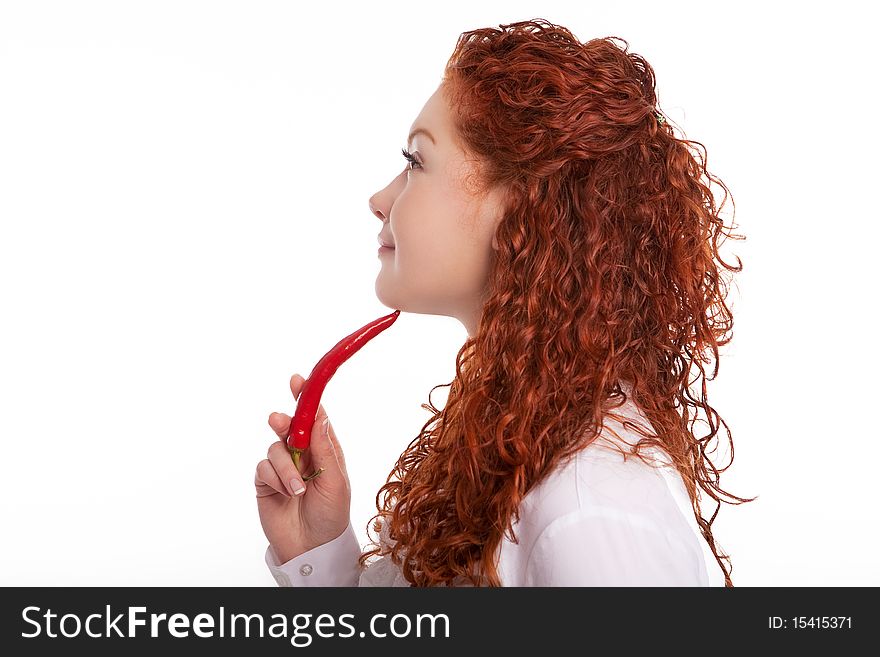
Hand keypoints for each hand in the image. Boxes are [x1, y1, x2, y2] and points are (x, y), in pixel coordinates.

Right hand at [255, 373, 351, 563]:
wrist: (312, 546)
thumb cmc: (332, 514)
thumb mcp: (335, 480)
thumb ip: (325, 448)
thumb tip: (321, 415)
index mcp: (325, 449)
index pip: (315, 418)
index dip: (306, 398)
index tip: (299, 381)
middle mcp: (303, 454)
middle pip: (289, 426)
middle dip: (284, 422)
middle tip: (281, 422)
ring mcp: (283, 467)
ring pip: (275, 448)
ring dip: (286, 467)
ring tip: (298, 489)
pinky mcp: (266, 481)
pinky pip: (264, 467)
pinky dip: (275, 478)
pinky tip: (285, 493)